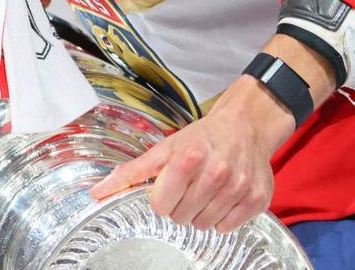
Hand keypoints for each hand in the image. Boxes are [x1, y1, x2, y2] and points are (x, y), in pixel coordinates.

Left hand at [89, 98, 277, 231]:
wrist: (246, 127)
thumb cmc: (202, 137)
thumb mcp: (165, 148)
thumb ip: (131, 172)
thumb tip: (98, 193)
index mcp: (189, 156)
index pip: (160, 204)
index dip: (161, 197)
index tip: (169, 185)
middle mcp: (217, 172)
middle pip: (181, 217)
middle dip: (181, 205)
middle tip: (190, 185)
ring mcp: (239, 186)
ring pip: (204, 225)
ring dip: (201, 212)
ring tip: (207, 190)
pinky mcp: (257, 199)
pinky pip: (227, 227)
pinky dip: (222, 217)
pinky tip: (223, 196)